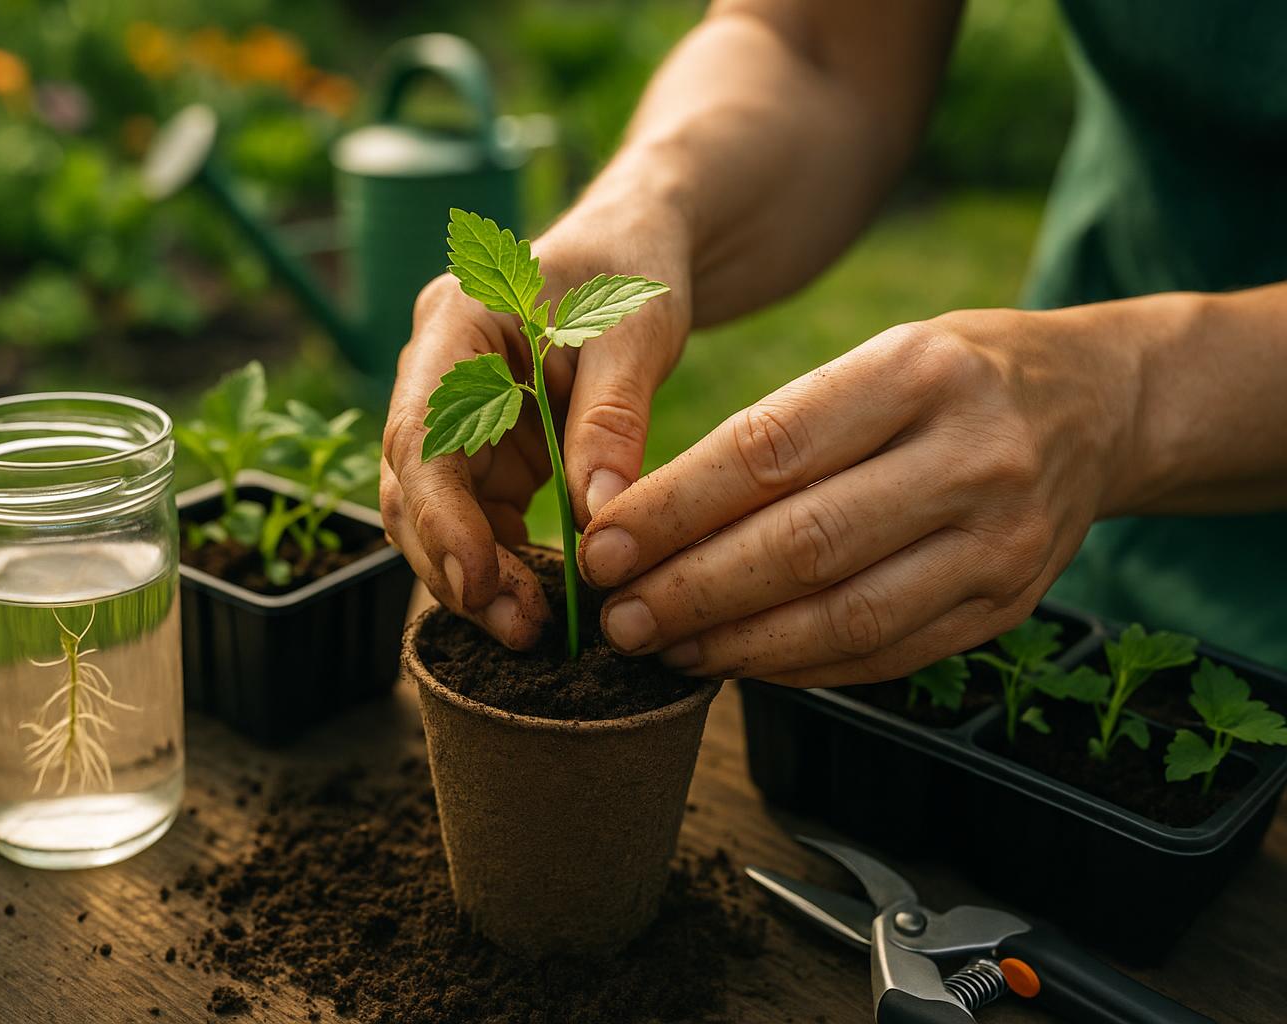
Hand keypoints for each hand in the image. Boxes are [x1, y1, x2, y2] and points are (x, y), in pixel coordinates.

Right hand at [381, 199, 692, 647]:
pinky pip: (474, 518)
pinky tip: (537, 601)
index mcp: (454, 324)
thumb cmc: (632, 271)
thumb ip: (611, 422)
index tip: (479, 578)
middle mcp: (435, 373)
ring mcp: (454, 415)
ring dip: (471, 574)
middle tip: (516, 625)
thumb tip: (599, 524)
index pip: (423, 433)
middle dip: (453, 561)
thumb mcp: (636, 334)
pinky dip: (497, 563)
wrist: (635, 250)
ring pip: (433, 512)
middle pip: (412, 485)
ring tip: (527, 628)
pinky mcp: (484, 450)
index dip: (442, 516)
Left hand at [578, 308, 1142, 684]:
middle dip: (690, 591)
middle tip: (614, 618)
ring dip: (736, 645)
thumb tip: (649, 522)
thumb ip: (778, 432)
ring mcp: (999, 542)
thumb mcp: (875, 360)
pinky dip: (798, 666)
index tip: (600, 548)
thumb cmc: (951, 377)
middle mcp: (970, 457)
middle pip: (802, 545)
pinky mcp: (1007, 606)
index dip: (671, 510)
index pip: (767, 450)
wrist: (1098, 405)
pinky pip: (883, 655)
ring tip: (661, 649)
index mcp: (916, 373)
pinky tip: (737, 662)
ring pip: (842, 617)